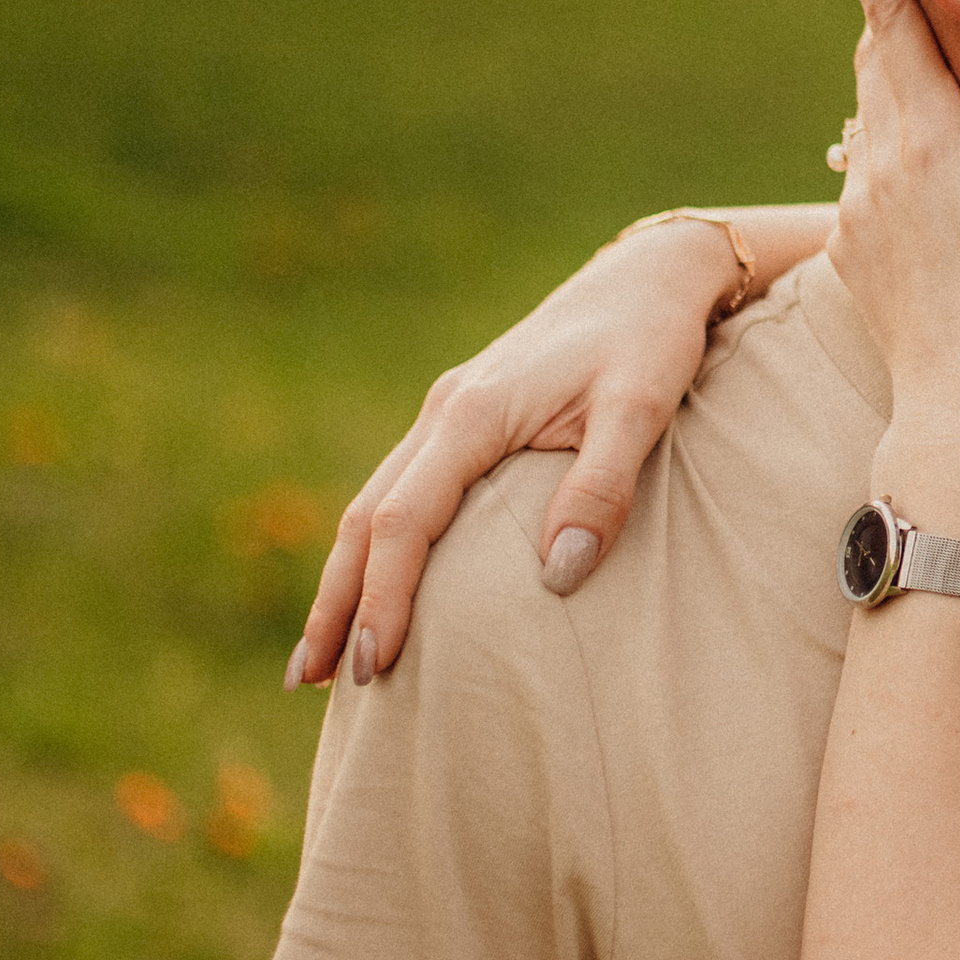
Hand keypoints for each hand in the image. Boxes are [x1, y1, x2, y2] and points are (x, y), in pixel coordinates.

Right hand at [289, 218, 752, 687]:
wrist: (651, 276)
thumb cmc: (652, 340)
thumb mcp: (642, 409)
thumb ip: (602, 488)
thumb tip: (558, 576)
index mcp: (473, 413)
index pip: (404, 520)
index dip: (383, 596)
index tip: (373, 665)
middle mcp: (444, 412)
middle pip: (364, 517)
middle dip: (334, 602)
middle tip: (308, 682)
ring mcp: (449, 412)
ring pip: (373, 504)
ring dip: (344, 579)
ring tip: (319, 657)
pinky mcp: (466, 417)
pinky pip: (402, 491)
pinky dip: (376, 547)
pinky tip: (377, 588)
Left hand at [823, 0, 959, 429]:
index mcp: (928, 132)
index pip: (888, 17)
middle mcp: (879, 158)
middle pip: (873, 58)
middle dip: (885, 12)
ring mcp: (858, 207)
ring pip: (867, 118)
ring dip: (891, 86)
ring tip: (925, 74)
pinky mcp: (851, 250)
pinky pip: (866, 178)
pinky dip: (891, 156)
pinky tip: (926, 179)